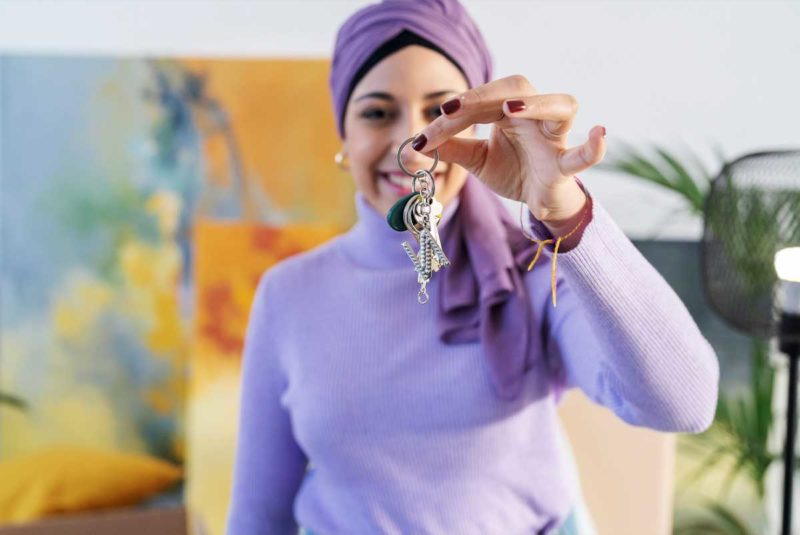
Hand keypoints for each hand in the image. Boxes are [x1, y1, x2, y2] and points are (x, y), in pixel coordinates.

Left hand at [411, 75, 605, 225]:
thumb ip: (449, 150)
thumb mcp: (475, 160)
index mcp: (508, 110)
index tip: (425, 135)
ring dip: (537, 104)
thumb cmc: (512, 170)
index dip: (452, 115)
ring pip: (560, 106)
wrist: (539, 201)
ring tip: (511, 109)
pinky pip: (584, 155)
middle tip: (451, 111)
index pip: (479, 101)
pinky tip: (599, 134)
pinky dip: (594, 146)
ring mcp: (555, 138)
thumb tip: (412, 148)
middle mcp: (534, 115)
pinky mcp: (566, 165)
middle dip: (483, 96)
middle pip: (517, 87)